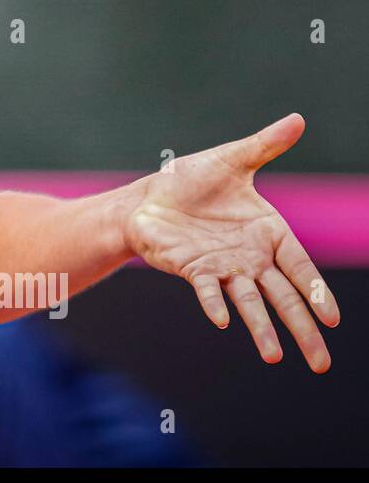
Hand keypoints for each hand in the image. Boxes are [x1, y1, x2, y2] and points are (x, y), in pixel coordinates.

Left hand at [124, 114, 339, 372]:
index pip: (300, 268)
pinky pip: (208, 291)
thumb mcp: (232, 159)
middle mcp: (250, 257)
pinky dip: (216, 304)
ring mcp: (223, 267)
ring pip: (250, 303)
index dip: (316, 292)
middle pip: (284, 298)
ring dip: (262, 329)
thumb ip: (265, 145)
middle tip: (322, 364)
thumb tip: (298, 119)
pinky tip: (225, 321)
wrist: (148, 196)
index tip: (333, 318)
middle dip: (303, 329)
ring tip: (276, 357)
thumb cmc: (191, 180)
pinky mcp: (194, 270)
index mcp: (268, 233)